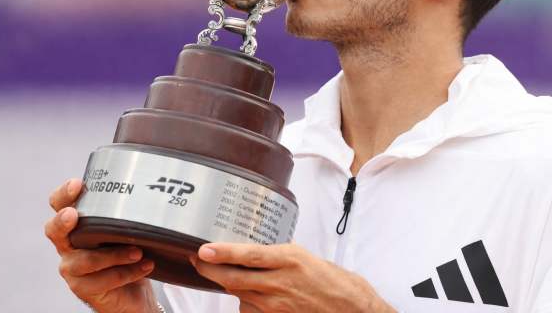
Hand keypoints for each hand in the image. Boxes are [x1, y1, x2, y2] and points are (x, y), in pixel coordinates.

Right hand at [45, 179, 159, 312]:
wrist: (131, 290)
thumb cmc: (126, 251)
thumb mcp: (126, 229)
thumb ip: (128, 214)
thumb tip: (152, 191)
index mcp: (75, 225)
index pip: (59, 205)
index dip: (63, 195)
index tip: (76, 184)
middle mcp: (68, 246)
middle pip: (54, 231)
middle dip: (63, 221)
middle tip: (73, 215)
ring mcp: (72, 269)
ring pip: (86, 260)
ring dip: (114, 255)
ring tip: (138, 252)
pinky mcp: (82, 289)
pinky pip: (103, 281)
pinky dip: (127, 273)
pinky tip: (145, 266)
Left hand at [190, 242, 394, 312]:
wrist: (353, 312)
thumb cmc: (337, 284)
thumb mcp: (311, 259)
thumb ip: (286, 254)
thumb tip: (266, 245)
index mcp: (291, 260)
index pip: (248, 256)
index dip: (223, 253)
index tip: (203, 249)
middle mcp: (281, 283)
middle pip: (234, 278)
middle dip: (210, 270)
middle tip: (197, 260)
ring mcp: (277, 305)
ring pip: (238, 295)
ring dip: (227, 284)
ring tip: (221, 273)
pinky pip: (250, 310)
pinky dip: (244, 301)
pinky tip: (248, 295)